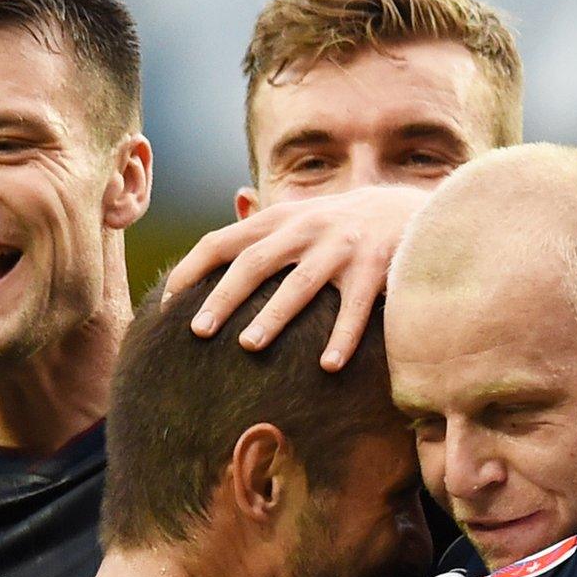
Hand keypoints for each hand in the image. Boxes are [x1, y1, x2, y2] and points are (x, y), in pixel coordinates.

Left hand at [164, 185, 426, 369]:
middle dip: (223, 296)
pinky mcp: (376, 266)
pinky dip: (342, 336)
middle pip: (254, 262)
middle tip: (197, 330)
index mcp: (279, 221)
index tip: (167, 306)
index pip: (222, 241)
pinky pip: (356, 307)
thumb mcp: (298, 218)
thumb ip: (259, 233)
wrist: (409, 210)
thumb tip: (207, 255)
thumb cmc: (341, 225)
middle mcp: (306, 229)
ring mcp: (341, 246)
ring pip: (299, 284)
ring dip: (273, 315)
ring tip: (248, 345)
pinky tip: (328, 366)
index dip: (191, 271)